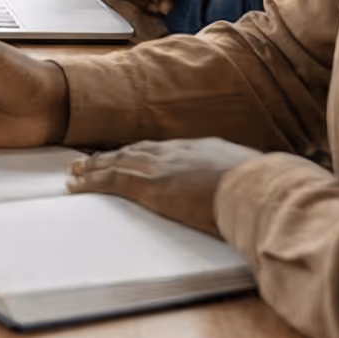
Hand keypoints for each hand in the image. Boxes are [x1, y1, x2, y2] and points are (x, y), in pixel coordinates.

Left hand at [67, 138, 263, 235]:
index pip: (161, 149)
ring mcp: (161, 166)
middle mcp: (175, 151)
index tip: (127, 155)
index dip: (140, 152)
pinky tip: (75, 186)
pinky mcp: (150, 186)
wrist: (258, 188)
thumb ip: (241, 181)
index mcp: (199, 148)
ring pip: (116, 163)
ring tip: (75, 172)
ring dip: (94, 167)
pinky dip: (90, 182)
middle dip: (110, 156)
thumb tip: (251, 189)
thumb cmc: (263, 189)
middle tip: (88, 160)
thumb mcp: (253, 178)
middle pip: (133, 151)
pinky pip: (111, 181)